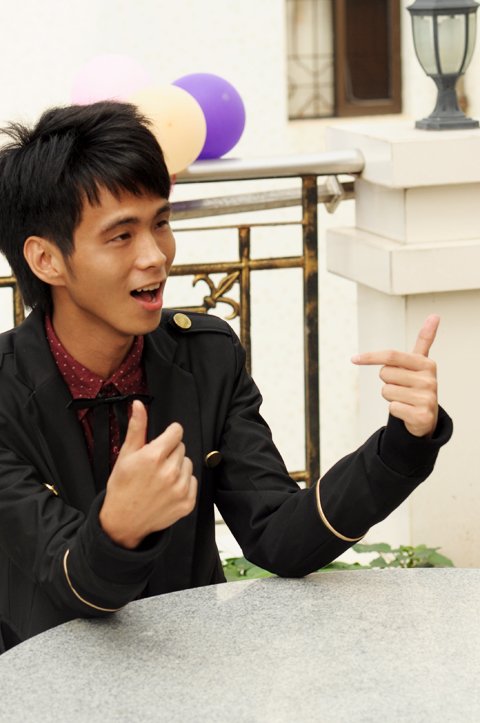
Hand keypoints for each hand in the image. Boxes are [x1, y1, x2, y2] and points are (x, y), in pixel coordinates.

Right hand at [99, 401, 196, 548]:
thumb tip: (139, 405)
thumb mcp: (126, 455)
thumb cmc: (122, 488)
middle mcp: (169, 472)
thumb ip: (137, 428)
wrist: (123, 521)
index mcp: (153, 457)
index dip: (169, 435)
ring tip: (160, 479)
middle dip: (169, 452)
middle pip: (181, 447)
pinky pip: (193, 481)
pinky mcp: (187, 502)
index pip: (176, 432)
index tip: (163, 442)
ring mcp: (180, 488)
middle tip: (154, 466)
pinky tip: (167, 490)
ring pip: (187, 463)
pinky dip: (183, 483)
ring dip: (177, 468)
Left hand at [351, 315, 439, 438]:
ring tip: (405, 398)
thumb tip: (434, 315)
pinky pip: (392, 408)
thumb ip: (425, 340)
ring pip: (386, 391)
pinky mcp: (422, 415)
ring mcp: (427, 398)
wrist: (427, 416)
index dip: (371, 357)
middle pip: (385, 374)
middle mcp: (429, 380)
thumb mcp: (420, 363)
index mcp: (426, 363)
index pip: (391, 356)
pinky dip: (396, 410)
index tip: (354, 359)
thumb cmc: (418, 385)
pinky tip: (407, 410)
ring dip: (391, 397)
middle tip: (402, 387)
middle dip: (387, 381)